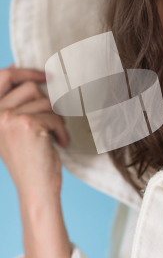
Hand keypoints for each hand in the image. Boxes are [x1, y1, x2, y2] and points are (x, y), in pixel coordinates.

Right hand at [0, 63, 69, 203]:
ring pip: (46, 102)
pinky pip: (54, 116)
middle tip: (53, 121)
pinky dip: (62, 130)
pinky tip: (60, 143)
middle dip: (47, 103)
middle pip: (30, 88)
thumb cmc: (29, 159)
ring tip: (54, 136)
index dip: (25, 71)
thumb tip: (17, 68)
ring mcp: (9, 118)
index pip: (2, 76)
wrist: (35, 189)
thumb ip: (14, 102)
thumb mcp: (15, 128)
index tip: (45, 75)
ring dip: (56, 119)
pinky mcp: (28, 124)